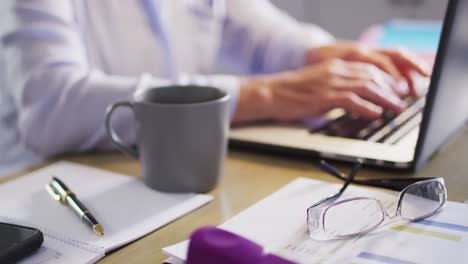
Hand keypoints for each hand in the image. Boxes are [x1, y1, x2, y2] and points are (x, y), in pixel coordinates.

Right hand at [234, 58, 406, 122]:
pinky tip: (375, 114)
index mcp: (334, 66)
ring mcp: (331, 83)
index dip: (385, 79)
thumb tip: (352, 100)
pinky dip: (367, 108)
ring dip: (385, 99)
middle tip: (401, 100)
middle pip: (372, 77)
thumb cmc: (291, 92)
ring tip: (395, 109)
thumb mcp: (317, 84)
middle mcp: (336, 71)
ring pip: (367, 87)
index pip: (367, 69)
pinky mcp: (325, 96)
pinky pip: (352, 100)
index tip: (395, 89)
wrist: (272, 92)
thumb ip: (335, 88)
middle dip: (390, 90)